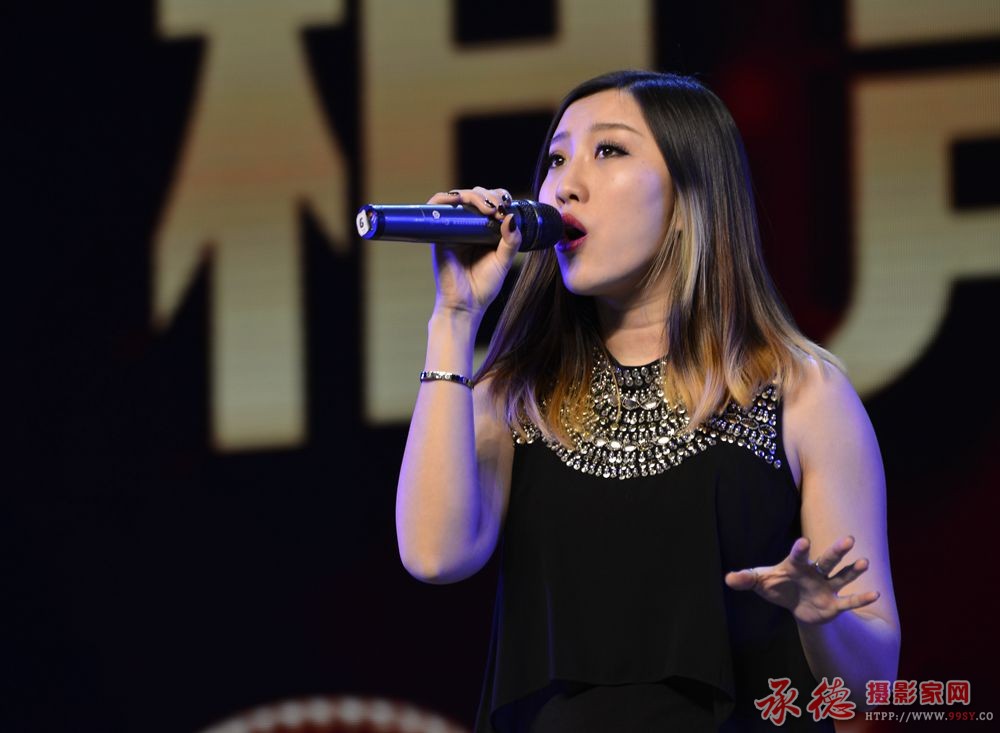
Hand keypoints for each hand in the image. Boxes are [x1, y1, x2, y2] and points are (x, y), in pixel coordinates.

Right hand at [427, 186, 520, 317]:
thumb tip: (511, 217)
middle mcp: (467, 226)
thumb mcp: (504, 261)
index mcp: (484, 230)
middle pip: (475, 195)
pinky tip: (457, 199)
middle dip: (488, 195)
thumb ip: (511, 240)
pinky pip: (435, 208)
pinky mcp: (438, 234)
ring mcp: (452, 228)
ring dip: (472, 195)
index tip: (506, 207)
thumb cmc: (484, 286)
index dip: (498, 197)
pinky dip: (444, 198)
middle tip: (497, 209)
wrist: (465, 305)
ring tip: (486, 208)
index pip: (490, 201)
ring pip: (458, 197)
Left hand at [724, 536, 879, 624]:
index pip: (798, 556)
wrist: (795, 606)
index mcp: (796, 566)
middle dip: (837, 551)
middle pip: (827, 560)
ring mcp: (827, 587)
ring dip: (853, 571)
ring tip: (865, 562)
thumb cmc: (777, 587)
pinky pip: (849, 601)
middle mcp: (815, 573)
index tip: (803, 542)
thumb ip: (745, 579)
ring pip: (842, 576)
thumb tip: (728, 579)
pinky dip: (861, 599)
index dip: (800, 550)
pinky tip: (874, 593)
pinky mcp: (835, 604)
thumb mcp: (760, 583)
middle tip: (850, 538)